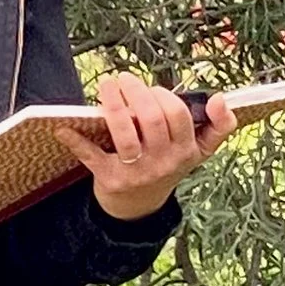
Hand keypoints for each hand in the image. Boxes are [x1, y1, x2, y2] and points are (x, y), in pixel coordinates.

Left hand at [57, 73, 236, 221]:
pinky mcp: (110, 179)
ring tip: (106, 86)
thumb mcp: (199, 151)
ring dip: (112, 105)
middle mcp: (163, 163)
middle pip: (151, 119)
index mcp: (186, 151)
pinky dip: (76, 141)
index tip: (150, 89)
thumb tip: (221, 98)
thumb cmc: (167, 165)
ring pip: (125, 133)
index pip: (177, 114)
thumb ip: (220, 126)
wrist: (139, 206)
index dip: (162, 95)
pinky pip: (91, 156)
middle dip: (135, 91)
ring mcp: (137, 172)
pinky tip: (63, 126)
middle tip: (123, 79)